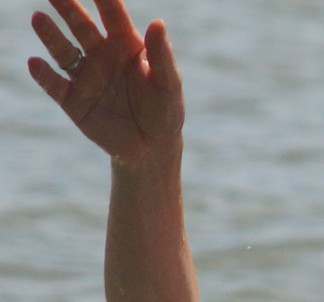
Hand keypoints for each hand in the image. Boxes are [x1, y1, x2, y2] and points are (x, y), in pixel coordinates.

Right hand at [27, 0, 183, 162]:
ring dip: (50, 35)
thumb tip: (158, 23)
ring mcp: (85, 77)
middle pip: (81, 26)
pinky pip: (55, 85)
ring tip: (39, 18)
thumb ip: (161, 55)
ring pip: (63, 51)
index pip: (112, 14)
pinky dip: (44, 75)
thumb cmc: (164, 110)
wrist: (152, 148)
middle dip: (67, 7)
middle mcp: (102, 55)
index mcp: (126, 45)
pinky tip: (36, 63)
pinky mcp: (73, 101)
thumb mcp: (168, 83)